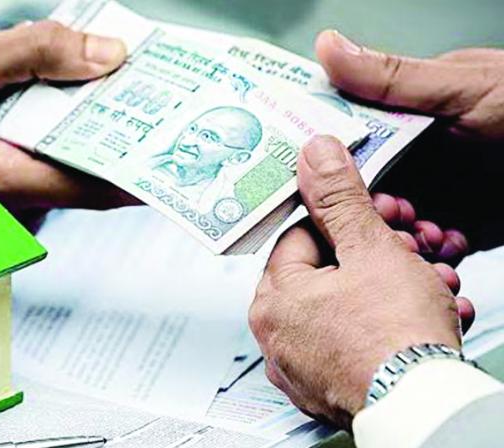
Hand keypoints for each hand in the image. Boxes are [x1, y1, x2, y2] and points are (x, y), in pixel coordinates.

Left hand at [249, 136, 469, 429]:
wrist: (425, 406)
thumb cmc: (395, 338)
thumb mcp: (369, 249)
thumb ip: (339, 199)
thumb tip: (315, 155)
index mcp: (274, 299)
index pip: (300, 237)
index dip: (345, 219)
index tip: (377, 214)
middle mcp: (278, 336)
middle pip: (327, 273)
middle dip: (378, 253)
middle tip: (411, 244)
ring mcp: (302, 366)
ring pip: (348, 307)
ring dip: (394, 286)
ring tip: (432, 281)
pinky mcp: (330, 388)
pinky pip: (356, 342)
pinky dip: (389, 326)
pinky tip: (427, 315)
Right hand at [314, 31, 503, 250]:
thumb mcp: (461, 87)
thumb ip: (391, 78)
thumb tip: (328, 48)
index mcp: (408, 113)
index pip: (349, 136)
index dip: (329, 160)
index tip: (311, 179)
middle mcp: (418, 153)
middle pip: (364, 188)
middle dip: (366, 208)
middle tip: (378, 216)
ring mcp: (441, 190)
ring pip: (394, 222)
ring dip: (399, 236)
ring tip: (421, 235)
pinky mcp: (465, 224)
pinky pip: (432, 246)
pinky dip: (435, 253)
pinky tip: (446, 249)